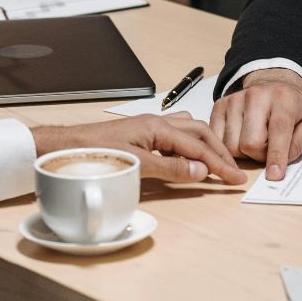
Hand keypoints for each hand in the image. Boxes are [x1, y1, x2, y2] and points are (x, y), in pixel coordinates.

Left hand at [32, 114, 246, 185]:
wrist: (65, 147)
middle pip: (199, 132)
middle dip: (219, 151)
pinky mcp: (141, 134)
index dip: (220, 164)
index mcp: (157, 126)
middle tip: (234, 170)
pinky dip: (190, 145)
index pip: (198, 146)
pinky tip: (189, 156)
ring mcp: (148, 127)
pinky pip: (175, 135)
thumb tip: (200, 171)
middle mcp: (156, 122)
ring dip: (206, 145)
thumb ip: (170, 168)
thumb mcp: (136, 165)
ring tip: (218, 161)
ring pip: (188, 130)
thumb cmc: (94, 153)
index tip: (236, 178)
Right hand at [208, 68, 301, 179]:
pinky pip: (217, 138)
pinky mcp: (220, 105)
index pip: (278, 132)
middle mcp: (257, 96)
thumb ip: (297, 145)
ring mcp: (235, 99)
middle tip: (267, 149)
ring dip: (244, 152)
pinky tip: (239, 139)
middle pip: (249, 143)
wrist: (273, 84)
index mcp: (283, 99)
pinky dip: (228, 146)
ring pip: (231, 145)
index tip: (274, 175)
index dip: (276, 156)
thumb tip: (277, 166)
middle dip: (259, 155)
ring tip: (254, 141)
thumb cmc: (291, 109)